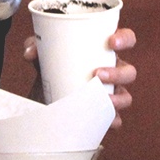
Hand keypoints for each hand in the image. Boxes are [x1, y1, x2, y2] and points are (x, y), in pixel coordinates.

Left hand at [24, 27, 138, 126]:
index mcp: (104, 51)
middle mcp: (112, 71)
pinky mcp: (102, 113)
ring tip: (97, 98)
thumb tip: (30, 52)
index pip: (127, 39)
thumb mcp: (43, 52)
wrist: (44, 92)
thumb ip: (35, 46)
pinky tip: (103, 121)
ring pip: (125, 96)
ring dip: (116, 98)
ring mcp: (110, 93)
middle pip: (129, 72)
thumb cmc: (52, 65)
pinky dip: (111, 120)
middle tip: (97, 74)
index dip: (125, 39)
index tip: (111, 41)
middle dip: (117, 73)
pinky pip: (114, 119)